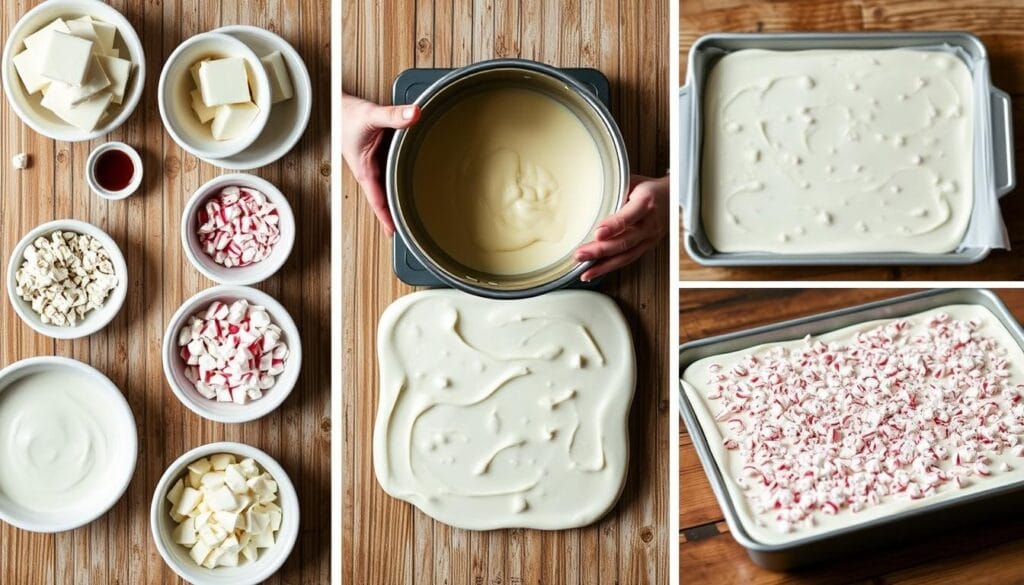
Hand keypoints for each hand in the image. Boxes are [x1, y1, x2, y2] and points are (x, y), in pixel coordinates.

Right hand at [341, 93, 420, 235]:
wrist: (337, 107)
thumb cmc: (347, 115)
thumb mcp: (371, 116)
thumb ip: (393, 115)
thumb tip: (414, 115)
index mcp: (365, 170)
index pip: (377, 200)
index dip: (386, 217)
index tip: (394, 232)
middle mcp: (370, 170)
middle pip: (385, 198)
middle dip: (397, 214)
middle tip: (414, 228)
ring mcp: (375, 165)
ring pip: (389, 187)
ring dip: (401, 197)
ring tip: (418, 211)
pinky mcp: (380, 156)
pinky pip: (393, 173)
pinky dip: (402, 179)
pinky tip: (415, 182)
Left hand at [574, 174, 668, 281]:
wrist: (671, 197)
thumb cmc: (648, 188)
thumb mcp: (632, 182)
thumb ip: (614, 192)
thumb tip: (587, 197)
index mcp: (646, 202)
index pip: (628, 217)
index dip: (613, 226)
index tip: (597, 233)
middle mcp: (650, 223)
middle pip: (624, 241)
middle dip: (600, 250)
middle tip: (580, 254)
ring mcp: (649, 238)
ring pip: (625, 255)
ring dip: (602, 265)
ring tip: (583, 270)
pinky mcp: (647, 247)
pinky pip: (627, 259)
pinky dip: (609, 267)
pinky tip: (594, 271)